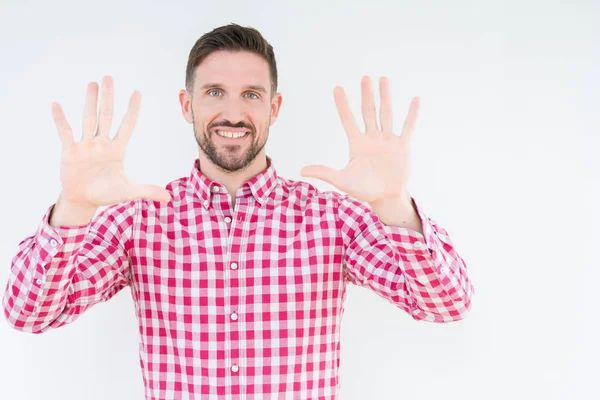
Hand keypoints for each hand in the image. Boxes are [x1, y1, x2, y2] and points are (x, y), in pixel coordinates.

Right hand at [51, 75, 170, 208]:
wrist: (83, 200)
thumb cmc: (106, 193)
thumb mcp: (128, 192)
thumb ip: (147, 191)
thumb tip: (168, 198)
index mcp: (117, 149)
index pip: (127, 125)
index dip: (132, 110)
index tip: (137, 92)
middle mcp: (102, 143)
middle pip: (106, 115)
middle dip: (108, 97)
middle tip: (108, 77)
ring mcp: (86, 146)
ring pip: (89, 119)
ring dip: (90, 101)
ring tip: (92, 84)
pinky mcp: (70, 152)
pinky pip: (65, 133)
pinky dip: (60, 120)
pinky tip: (56, 105)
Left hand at [300, 76, 418, 203]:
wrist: (385, 197)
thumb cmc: (364, 189)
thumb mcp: (342, 180)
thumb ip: (324, 172)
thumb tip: (301, 171)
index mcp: (357, 144)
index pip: (348, 120)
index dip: (342, 105)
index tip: (337, 88)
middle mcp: (372, 138)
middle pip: (368, 112)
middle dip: (366, 95)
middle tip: (364, 78)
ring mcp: (388, 140)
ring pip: (386, 114)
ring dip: (385, 97)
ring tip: (383, 79)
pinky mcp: (402, 146)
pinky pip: (408, 127)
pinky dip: (412, 114)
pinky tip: (415, 99)